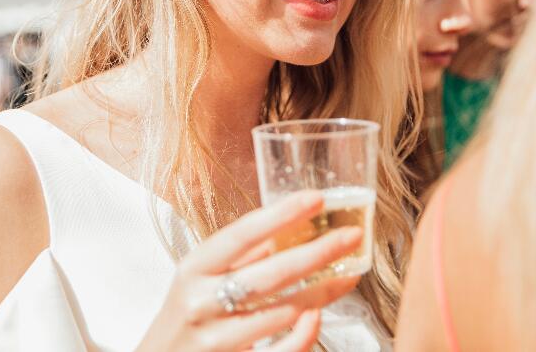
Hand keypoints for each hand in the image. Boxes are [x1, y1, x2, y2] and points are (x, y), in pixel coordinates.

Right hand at [136, 191, 361, 351]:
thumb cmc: (184, 316)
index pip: (241, 234)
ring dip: (322, 292)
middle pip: (270, 274)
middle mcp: (201, 302)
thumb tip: (285, 229)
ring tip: (348, 273)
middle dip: (317, 252)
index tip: (315, 199)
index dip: (281, 215)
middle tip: (350, 237)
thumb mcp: (199, 278)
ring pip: (282, 312)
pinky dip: (304, 334)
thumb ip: (239, 256)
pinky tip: (318, 315)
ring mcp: (216, 339)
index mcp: (193, 268)